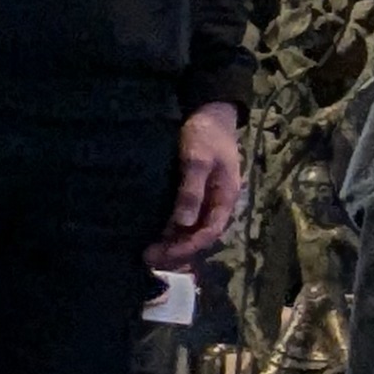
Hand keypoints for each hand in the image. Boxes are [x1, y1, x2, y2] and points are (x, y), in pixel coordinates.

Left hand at [146, 103, 243, 270]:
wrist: (210, 113)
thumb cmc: (205, 135)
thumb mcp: (197, 160)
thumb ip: (191, 191)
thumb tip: (181, 224)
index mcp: (225, 198)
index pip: (208, 233)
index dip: (185, 248)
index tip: (159, 254)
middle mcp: (218, 204)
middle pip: (200, 237)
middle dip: (177, 252)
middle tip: (148, 259)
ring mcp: (208, 200)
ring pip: (192, 231)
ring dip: (173, 244)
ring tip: (148, 252)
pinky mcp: (196, 194)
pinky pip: (186, 221)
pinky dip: (171, 232)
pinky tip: (155, 235)